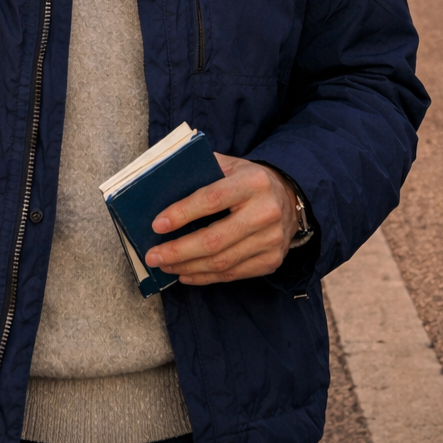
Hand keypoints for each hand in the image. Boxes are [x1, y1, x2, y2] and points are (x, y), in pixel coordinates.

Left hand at [144, 155, 297, 285]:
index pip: (211, 199)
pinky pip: (233, 274)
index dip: (182, 214)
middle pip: (214, 239)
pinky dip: (205, 277)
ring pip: (222, 262)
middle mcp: (265, 212)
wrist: (290, 197)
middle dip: (178, 250)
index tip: (157, 225)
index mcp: (252, 182)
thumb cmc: (248, 180)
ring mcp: (271, 240)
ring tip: (165, 265)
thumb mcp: (230, 164)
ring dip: (188, 267)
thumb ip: (202, 169)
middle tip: (153, 256)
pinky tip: (186, 273)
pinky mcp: (272, 260)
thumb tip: (163, 183)